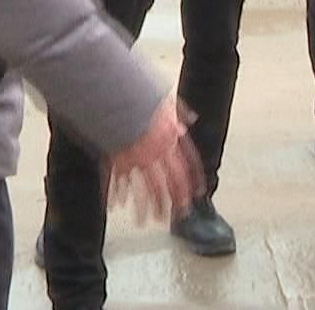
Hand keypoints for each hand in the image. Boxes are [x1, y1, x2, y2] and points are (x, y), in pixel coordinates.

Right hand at [107, 97, 203, 224]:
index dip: (193, 180)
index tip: (197, 194)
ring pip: (145, 188)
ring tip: (147, 220)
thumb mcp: (164, 100)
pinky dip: (117, 194)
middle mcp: (156, 152)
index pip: (188, 164)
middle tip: (178, 214)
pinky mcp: (118, 159)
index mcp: (170, 138)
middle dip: (174, 200)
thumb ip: (179, 111)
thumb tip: (191, 119)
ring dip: (146, 207)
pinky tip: (117, 205)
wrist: (117, 95)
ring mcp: (137, 158)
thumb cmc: (141, 96)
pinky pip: (119, 181)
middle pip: (170, 182)